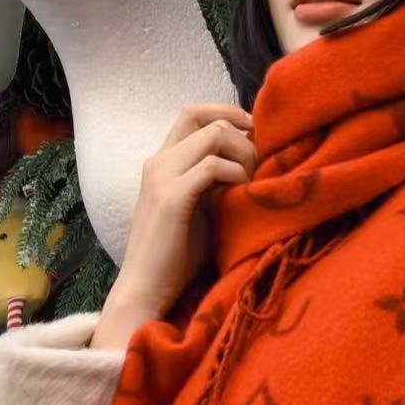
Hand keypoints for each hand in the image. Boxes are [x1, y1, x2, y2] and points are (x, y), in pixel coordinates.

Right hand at [107, 101, 255, 324]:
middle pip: (207, 118)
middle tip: (259, 165)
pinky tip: (243, 194)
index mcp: (163, 162)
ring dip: (244, 153)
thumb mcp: (201, 206)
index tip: (254, 135)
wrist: (146, 290)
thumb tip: (253, 158)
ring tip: (252, 182)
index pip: (193, 113)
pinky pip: (213, 166)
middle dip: (242, 134)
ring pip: (214, 134)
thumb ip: (215, 180)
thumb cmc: (177, 256)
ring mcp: (162, 177)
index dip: (227, 114)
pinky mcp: (171, 198)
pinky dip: (237, 174)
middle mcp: (158, 161)